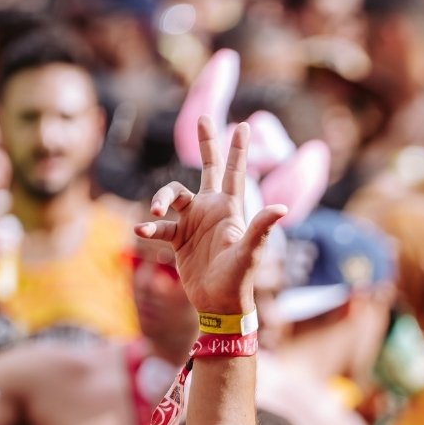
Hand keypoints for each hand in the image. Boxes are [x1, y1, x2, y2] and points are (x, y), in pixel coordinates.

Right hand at [136, 117, 288, 318]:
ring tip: (154, 209)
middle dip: (207, 145)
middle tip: (203, 119)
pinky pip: (160, 227)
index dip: (238, 150)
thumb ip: (261, 228)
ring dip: (161, 198)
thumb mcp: (249, 252)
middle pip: (208, 169)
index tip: (243, 126)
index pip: (234, 173)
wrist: (219, 305)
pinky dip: (150, 228)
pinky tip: (142, 232)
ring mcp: (193, 223)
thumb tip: (281, 208)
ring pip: (172, 196)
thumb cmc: (238, 279)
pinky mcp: (178, 240)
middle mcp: (211, 210)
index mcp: (230, 209)